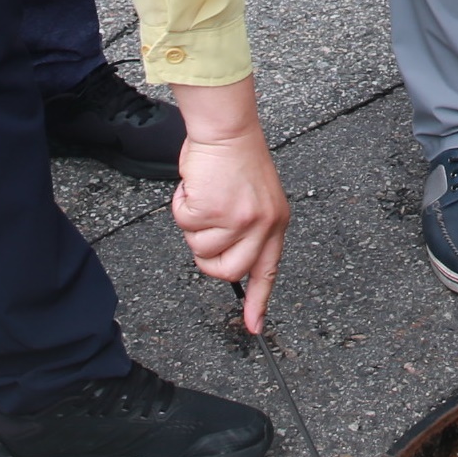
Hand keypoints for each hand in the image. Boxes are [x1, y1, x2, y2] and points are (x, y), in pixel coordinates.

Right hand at [167, 78, 290, 331]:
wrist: (227, 129)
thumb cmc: (235, 159)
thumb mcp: (256, 199)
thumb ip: (248, 230)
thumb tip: (229, 258)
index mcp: (275, 223)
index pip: (269, 270)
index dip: (259, 302)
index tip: (254, 327)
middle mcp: (262, 225)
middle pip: (225, 271)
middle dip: (206, 256)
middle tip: (205, 227)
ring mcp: (240, 220)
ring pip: (200, 249)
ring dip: (193, 225)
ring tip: (206, 196)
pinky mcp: (216, 211)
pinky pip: (185, 225)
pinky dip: (182, 206)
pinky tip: (197, 186)